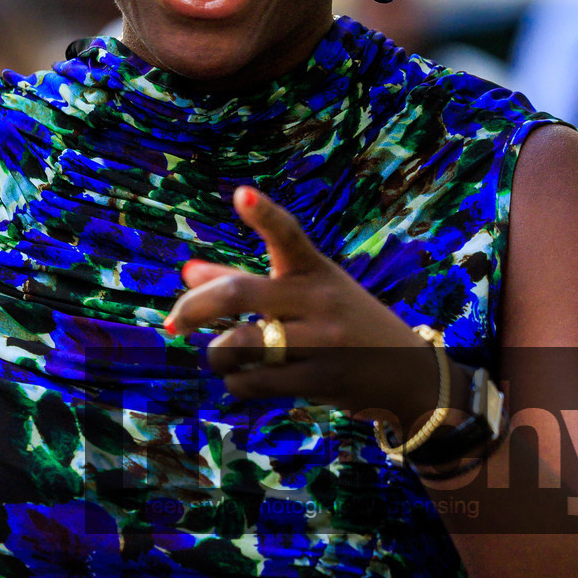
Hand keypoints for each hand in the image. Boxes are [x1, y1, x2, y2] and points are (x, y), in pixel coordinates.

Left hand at [162, 186, 450, 422]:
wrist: (405, 372)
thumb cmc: (343, 324)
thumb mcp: (306, 294)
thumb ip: (246, 281)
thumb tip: (187, 272)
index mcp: (314, 271)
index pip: (288, 235)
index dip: (265, 214)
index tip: (242, 195)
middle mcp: (317, 301)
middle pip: (239, 294)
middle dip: (195, 307)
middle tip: (172, 322)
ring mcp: (320, 342)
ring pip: (239, 344)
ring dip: (214, 355)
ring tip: (217, 358)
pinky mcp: (318, 380)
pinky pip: (253, 382)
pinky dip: (235, 382)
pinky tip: (241, 379)